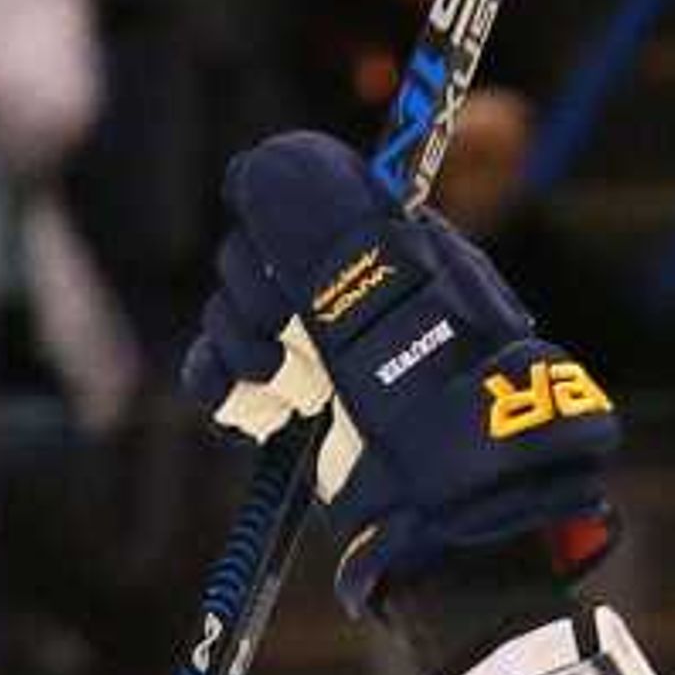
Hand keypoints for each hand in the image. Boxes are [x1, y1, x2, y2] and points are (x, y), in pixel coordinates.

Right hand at [183, 132, 619, 615]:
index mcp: (393, 253)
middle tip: (298, 350)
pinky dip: (222, 381)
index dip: (282, 230)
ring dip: (243, 348)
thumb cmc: (441, 403)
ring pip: (233, 308)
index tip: (293, 274)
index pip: (302, 197)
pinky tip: (253, 411)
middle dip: (259, 299)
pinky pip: (222, 364)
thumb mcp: (388, 302)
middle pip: (255, 253)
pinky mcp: (293, 400)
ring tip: (290, 394)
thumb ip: (324, 232)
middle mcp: (352, 294)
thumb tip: (261, 163)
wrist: (453, 510)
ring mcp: (320, 348)